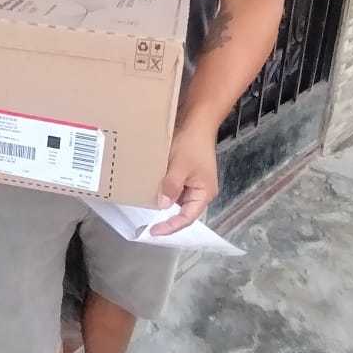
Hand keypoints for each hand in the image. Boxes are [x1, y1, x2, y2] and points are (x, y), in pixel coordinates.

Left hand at [149, 120, 218, 236]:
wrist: (198, 121)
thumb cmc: (192, 143)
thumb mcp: (180, 166)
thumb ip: (171, 187)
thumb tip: (162, 206)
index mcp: (204, 193)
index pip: (187, 218)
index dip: (171, 227)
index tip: (153, 231)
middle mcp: (201, 191)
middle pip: (183, 212)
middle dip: (167, 219)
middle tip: (148, 226)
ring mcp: (195, 183)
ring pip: (178, 201)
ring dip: (165, 204)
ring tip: (148, 211)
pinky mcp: (188, 175)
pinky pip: (176, 189)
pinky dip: (165, 192)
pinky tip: (153, 192)